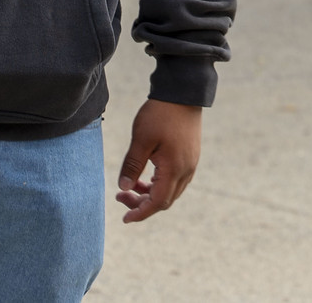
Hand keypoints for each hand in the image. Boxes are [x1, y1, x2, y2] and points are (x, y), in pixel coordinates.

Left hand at [116, 99, 201, 222]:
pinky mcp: (190, 155)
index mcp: (174, 169)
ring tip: (130, 184)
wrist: (183, 92)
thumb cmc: (160, 114)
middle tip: (120, 196)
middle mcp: (186, 170)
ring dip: (150, 193)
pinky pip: (176, 179)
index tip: (125, 219)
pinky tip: (145, 176)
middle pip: (165, 200)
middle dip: (142, 204)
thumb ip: (132, 165)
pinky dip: (159, 184)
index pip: (157, 202)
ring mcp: (190, 163)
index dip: (140, 213)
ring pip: (171, 191)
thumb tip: (122, 188)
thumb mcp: (141, 139)